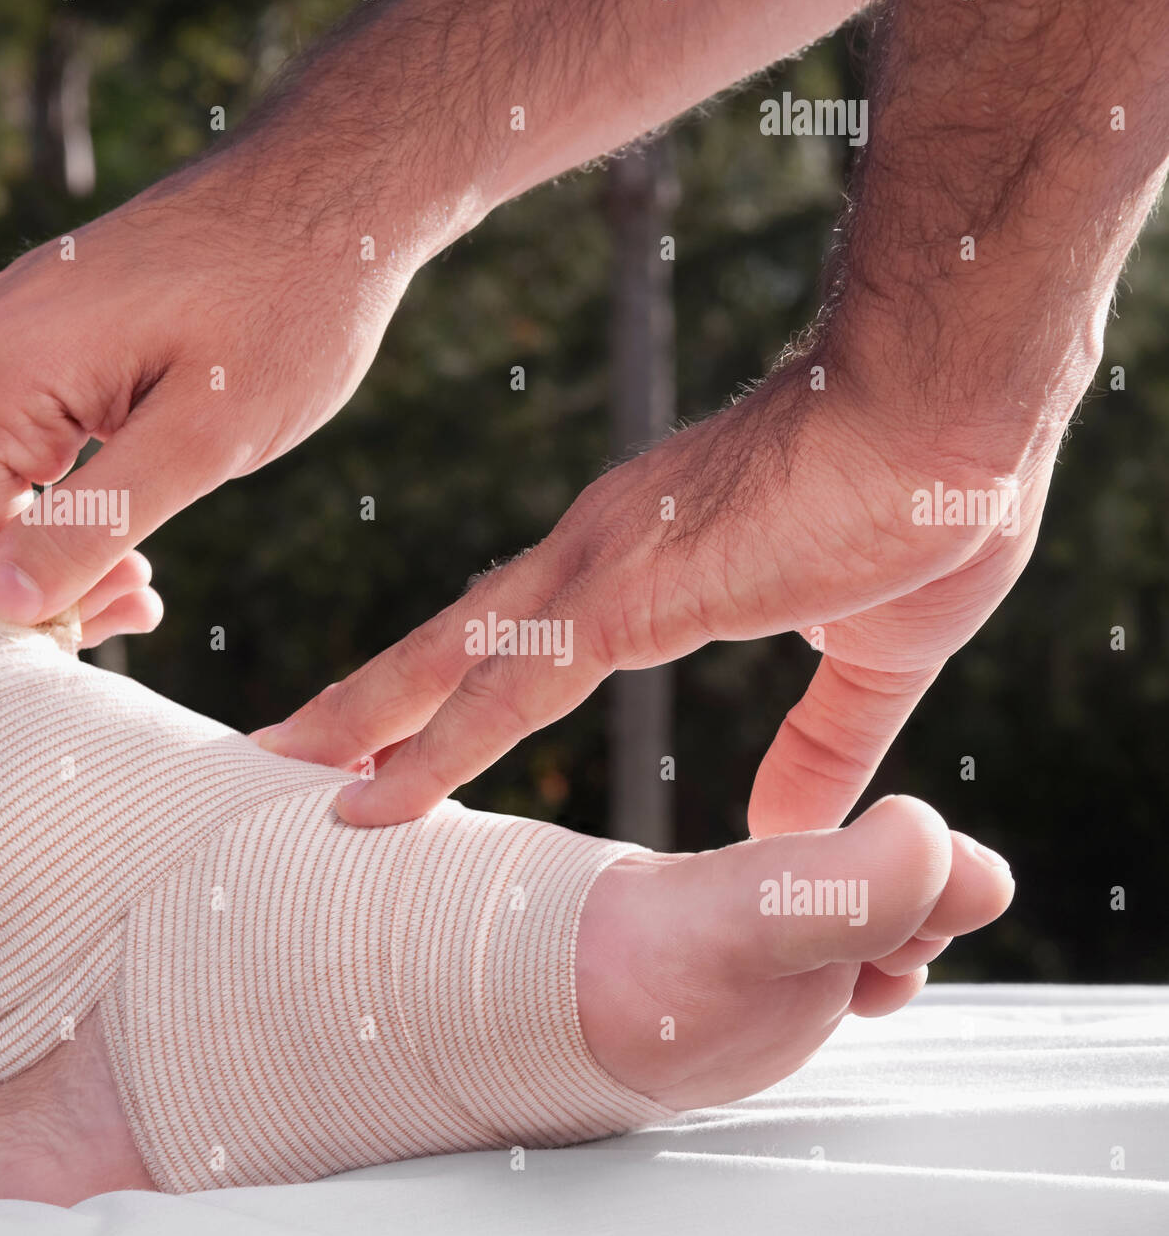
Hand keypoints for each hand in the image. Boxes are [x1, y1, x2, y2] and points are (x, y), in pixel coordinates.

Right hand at [0, 143, 429, 647]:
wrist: (332, 199)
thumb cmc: (287, 310)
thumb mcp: (202, 441)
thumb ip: (95, 523)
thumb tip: (1, 605)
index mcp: (2, 369)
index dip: (6, 604)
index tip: (101, 626)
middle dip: (18, 581)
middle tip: (129, 606)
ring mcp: (9, 334)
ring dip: (44, 547)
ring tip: (143, 583)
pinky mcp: (49, 338)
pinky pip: (17, 444)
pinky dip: (59, 503)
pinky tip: (134, 537)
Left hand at [255, 357, 1055, 832]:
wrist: (954, 412)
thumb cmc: (928, 505)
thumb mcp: (874, 652)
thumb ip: (823, 740)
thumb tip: (787, 823)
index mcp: (647, 561)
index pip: (524, 634)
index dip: (456, 683)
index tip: (399, 732)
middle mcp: (598, 556)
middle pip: (456, 640)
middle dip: (371, 699)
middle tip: (289, 748)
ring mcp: (599, 569)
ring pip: (448, 662)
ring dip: (362, 719)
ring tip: (282, 768)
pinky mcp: (624, 596)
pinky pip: (501, 692)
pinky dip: (428, 751)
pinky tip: (370, 803)